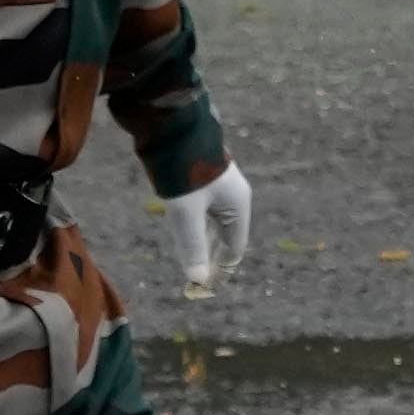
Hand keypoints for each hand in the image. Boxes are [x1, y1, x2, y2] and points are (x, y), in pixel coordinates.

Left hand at [161, 163, 254, 298]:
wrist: (176, 127)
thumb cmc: (184, 171)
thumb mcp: (186, 213)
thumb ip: (192, 246)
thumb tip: (196, 280)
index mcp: (237, 205)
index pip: (234, 248)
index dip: (222, 270)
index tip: (207, 287)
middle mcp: (234, 196)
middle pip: (227, 236)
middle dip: (213, 258)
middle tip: (198, 278)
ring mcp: (221, 185)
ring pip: (215, 223)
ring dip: (205, 242)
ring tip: (193, 259)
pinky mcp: (206, 177)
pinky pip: (207, 210)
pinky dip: (198, 226)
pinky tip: (187, 231)